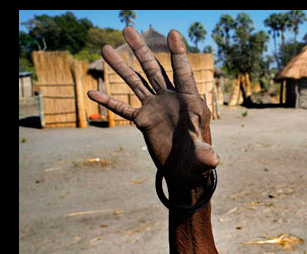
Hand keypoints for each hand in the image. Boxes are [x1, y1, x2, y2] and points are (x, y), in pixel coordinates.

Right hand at [87, 27, 218, 184]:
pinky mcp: (144, 120)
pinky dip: (109, 102)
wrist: (185, 172)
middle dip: (141, 50)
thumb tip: (212, 159)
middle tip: (127, 28)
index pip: (183, 74)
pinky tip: (93, 92)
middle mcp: (172, 99)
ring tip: (105, 48)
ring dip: (121, 67)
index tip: (173, 33)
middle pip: (155, 70)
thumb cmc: (198, 163)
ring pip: (137, 82)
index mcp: (191, 103)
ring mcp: (157, 107)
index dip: (178, 55)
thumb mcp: (202, 157)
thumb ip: (205, 154)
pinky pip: (124, 109)